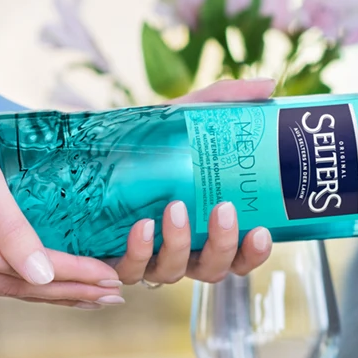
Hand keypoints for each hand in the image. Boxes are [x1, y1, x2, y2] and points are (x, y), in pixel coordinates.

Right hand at [0, 34, 124, 304]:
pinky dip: (15, 274)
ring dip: (43, 289)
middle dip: (65, 291)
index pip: (20, 268)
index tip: (112, 278)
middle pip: (8, 286)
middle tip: (114, 295)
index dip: (70, 275)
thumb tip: (42, 275)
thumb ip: (8, 223)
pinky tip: (46, 277)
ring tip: (90, 293)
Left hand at [108, 77, 276, 286]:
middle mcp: (183, 251)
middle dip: (222, 245)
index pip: (241, 256)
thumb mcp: (188, 119)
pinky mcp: (115, 260)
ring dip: (178, 244)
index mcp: (207, 230)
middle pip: (213, 269)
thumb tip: (267, 85)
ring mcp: (149, 259)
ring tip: (176, 208)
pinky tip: (142, 225)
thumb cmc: (149, 142)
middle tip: (222, 210)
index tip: (261, 231)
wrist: (89, 149)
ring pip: (173, 272)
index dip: (255, 252)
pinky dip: (138, 252)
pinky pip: (129, 270)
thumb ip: (226, 102)